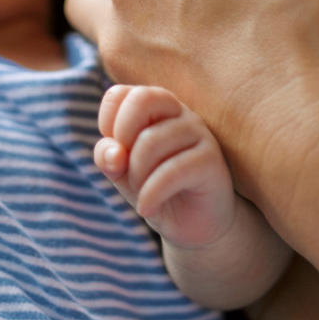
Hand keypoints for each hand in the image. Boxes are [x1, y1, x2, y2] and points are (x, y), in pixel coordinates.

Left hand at [66, 0, 318, 197]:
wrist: (302, 134)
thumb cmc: (291, 19)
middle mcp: (119, 30)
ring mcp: (136, 84)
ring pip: (106, 44)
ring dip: (125, 21)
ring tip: (167, 13)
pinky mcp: (163, 124)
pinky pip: (135, 88)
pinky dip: (151, 68)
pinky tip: (192, 70)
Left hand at [94, 85, 235, 247]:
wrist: (194, 225)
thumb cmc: (156, 189)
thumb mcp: (122, 173)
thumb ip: (108, 157)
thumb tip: (114, 153)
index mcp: (156, 108)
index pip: (120, 94)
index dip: (107, 123)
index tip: (116, 152)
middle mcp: (180, 113)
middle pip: (142, 99)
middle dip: (122, 135)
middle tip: (125, 166)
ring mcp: (199, 133)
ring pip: (151, 141)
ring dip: (136, 175)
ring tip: (142, 194)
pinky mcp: (211, 161)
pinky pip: (172, 171)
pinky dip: (150, 194)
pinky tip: (147, 208)